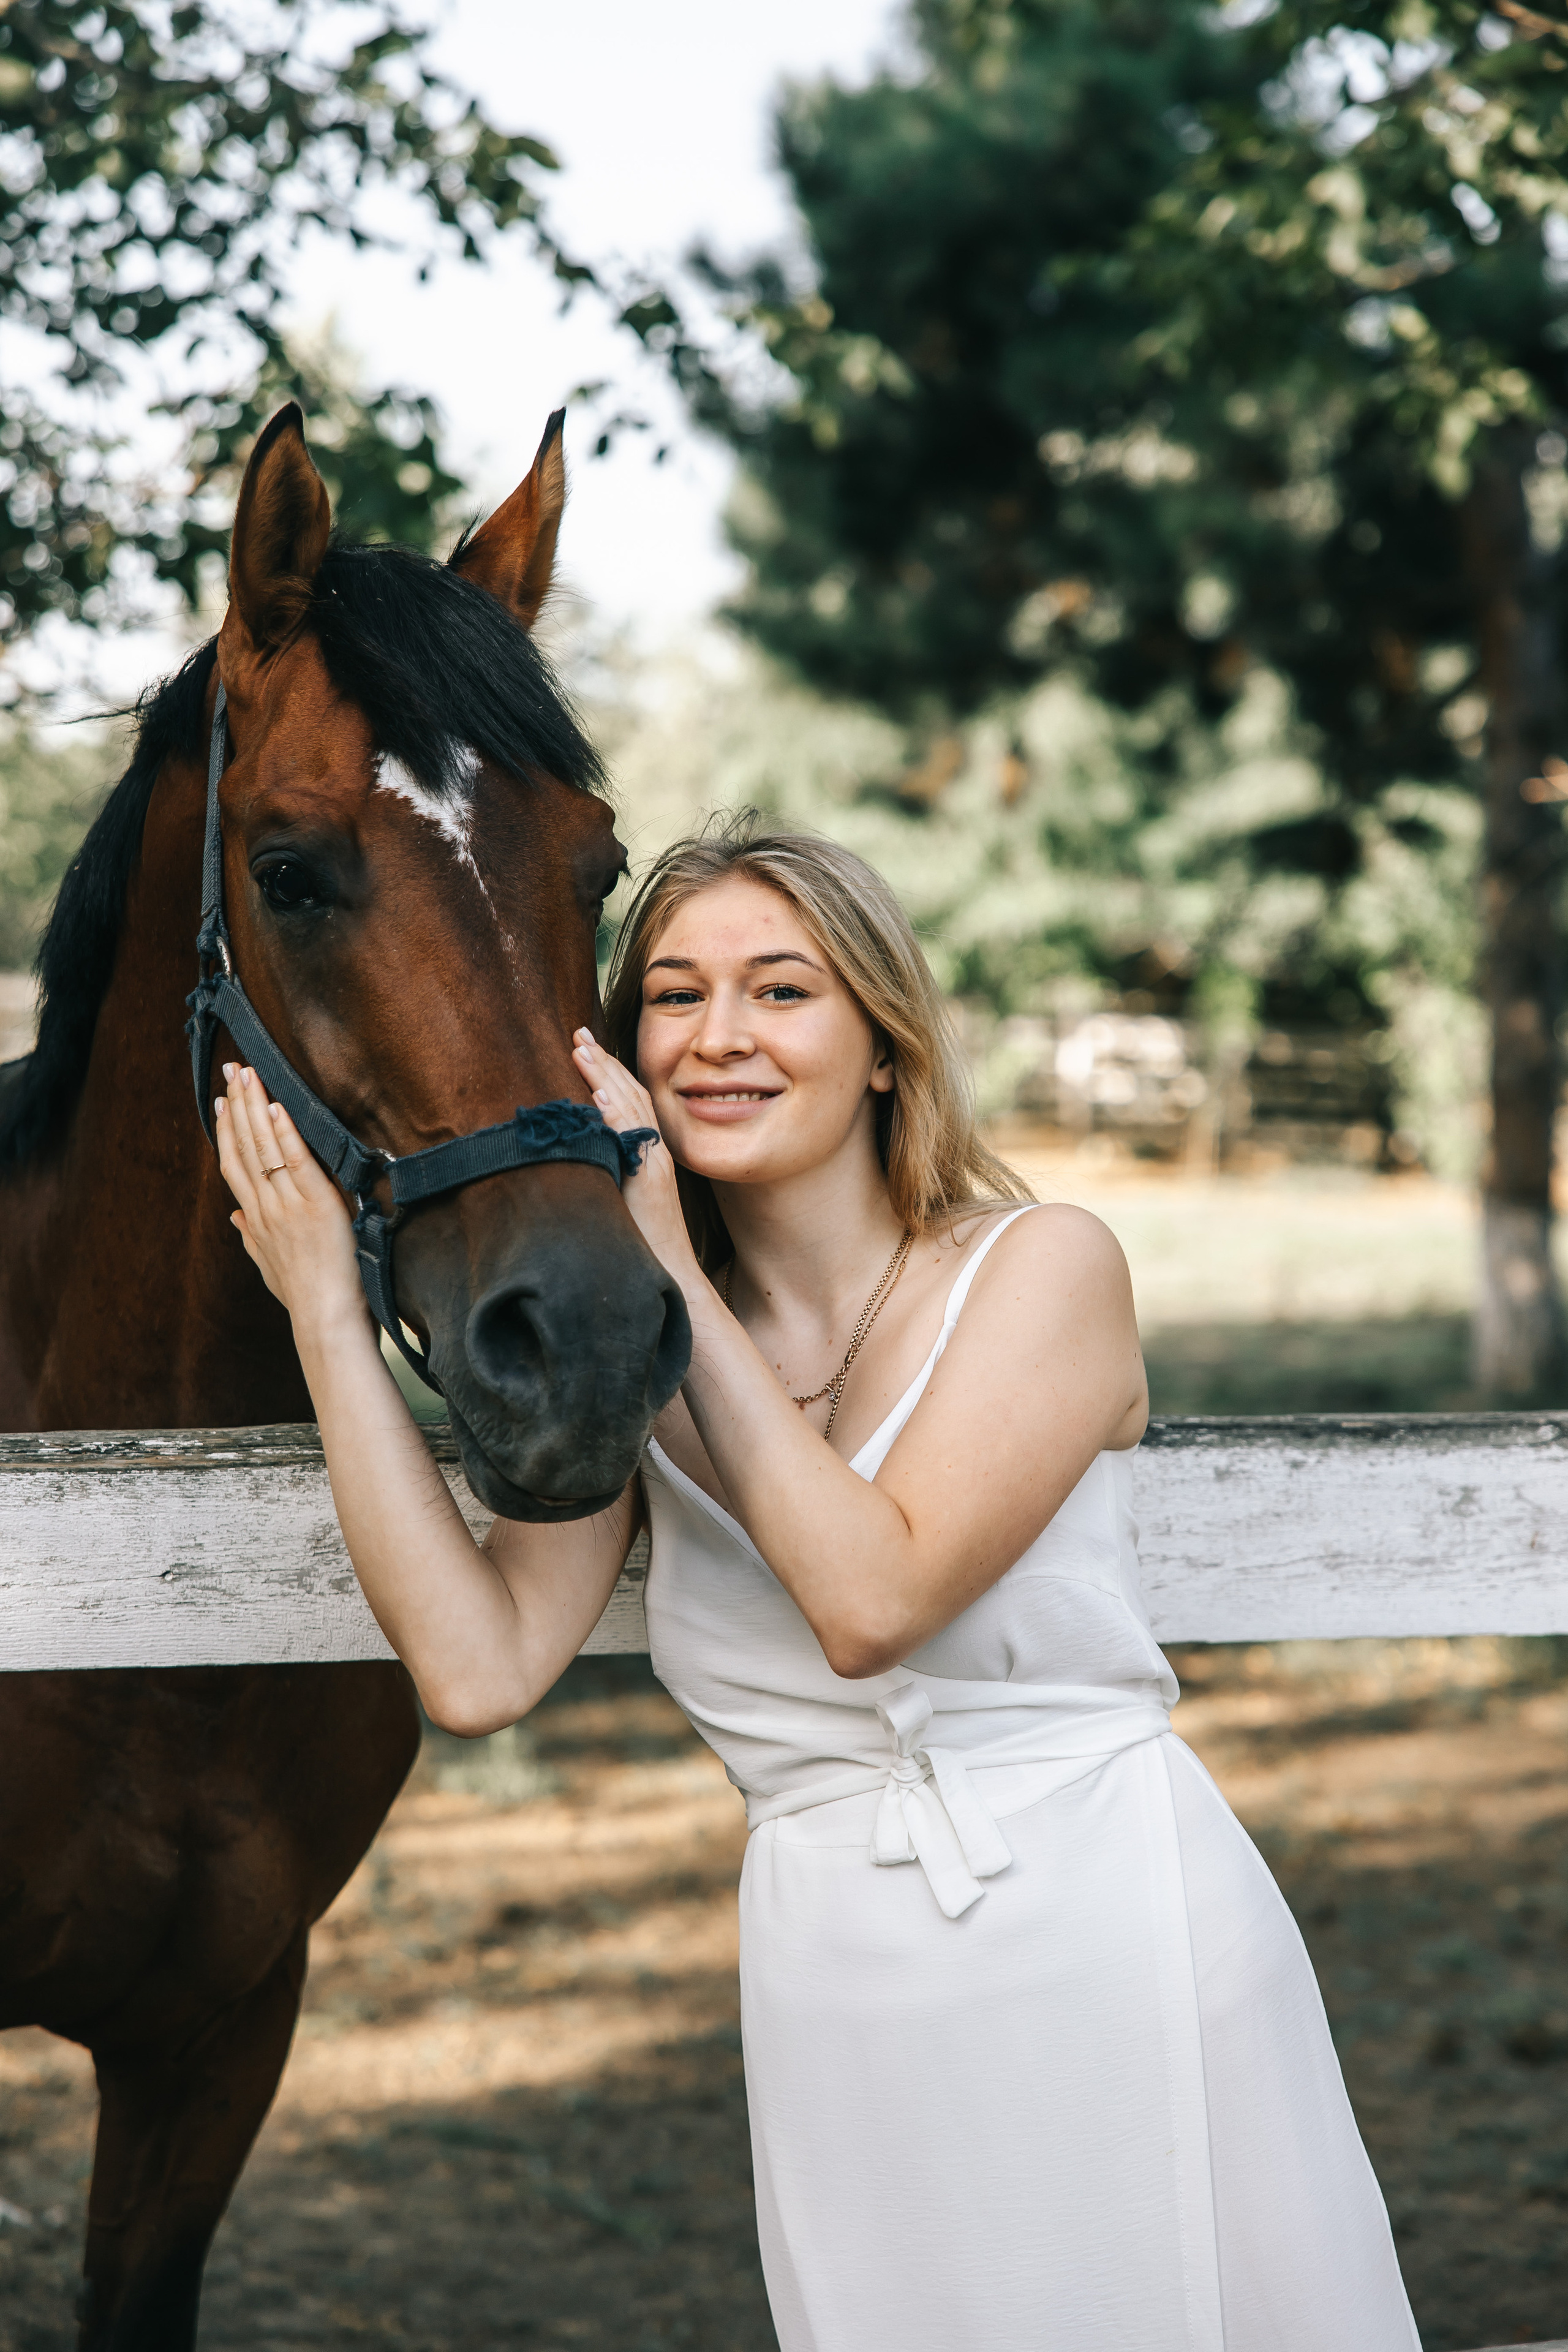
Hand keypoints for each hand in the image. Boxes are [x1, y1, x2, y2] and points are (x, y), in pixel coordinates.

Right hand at [215, 1062, 365, 1337]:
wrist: (325, 1319)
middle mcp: (264, 1208)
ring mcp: (287, 1205)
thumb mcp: (270, 1268)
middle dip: (235, 1106)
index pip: (233, 1165)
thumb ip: (251, 1240)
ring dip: (255, 1106)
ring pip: (263, 1147)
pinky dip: (285, 1133)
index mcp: (255, 1220)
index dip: (225, 1131)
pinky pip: (295, 1161)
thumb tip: (235, 1218)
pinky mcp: (315, 1205)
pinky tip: (277, 1107)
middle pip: (243, 1147)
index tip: (219, 1103)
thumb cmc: (304, 1298)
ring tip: (248, 1075)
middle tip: (231, 1071)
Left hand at [570, 1028, 703, 1295]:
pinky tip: (601, 1097)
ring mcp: (654, 1164)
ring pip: (631, 1110)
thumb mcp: (624, 1198)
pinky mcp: (650, 1181)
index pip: (628, 1100)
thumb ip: (608, 1171)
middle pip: (629, 1095)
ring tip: (583, 1050)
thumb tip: (577, 1155)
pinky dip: (617, 1117)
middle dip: (604, 1062)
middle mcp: (654, 1152)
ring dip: (606, 1078)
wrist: (671, 1274)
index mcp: (647, 1152)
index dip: (608, 1071)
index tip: (586, 1046)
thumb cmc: (644, 1243)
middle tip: (580, 1033)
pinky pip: (633, 1142)